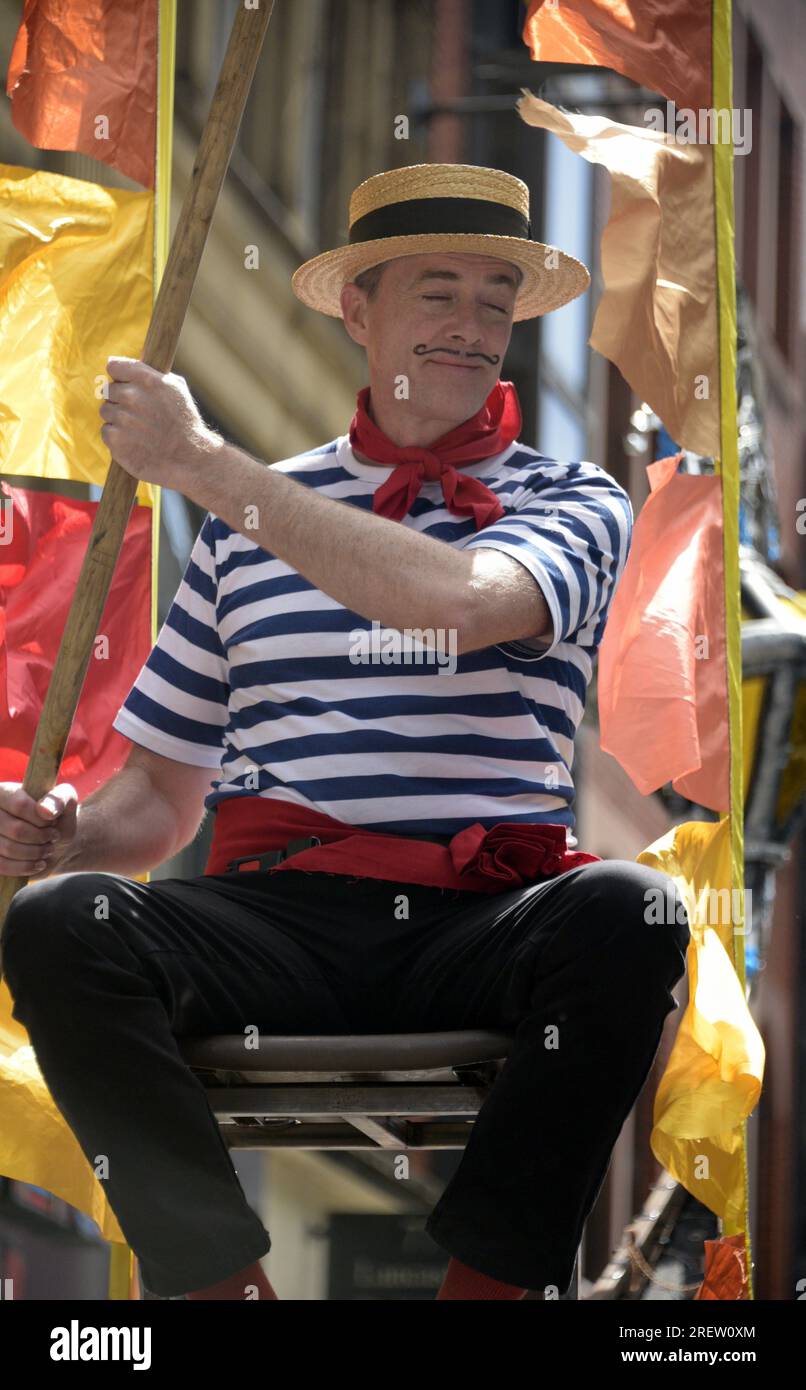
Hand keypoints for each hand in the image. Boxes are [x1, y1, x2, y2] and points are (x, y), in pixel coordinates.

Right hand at [0, 782, 78, 879]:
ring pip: (8, 849)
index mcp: (3, 792)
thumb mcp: (66, 801)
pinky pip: (2, 865)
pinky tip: (38, 863)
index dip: (40, 819)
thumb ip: (60, 798)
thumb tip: (44, 811)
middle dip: (40, 837)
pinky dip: (25, 867)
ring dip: (35, 853)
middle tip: (53, 837)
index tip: (53, 822)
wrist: (54, 841)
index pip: (19, 805)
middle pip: (15, 830)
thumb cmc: (58, 816)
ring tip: (47, 849)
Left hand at [99, 357, 222, 491]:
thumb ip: (152, 375)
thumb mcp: (177, 390)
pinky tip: (135, 442)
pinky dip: (117, 438)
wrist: (190, 459)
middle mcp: (131, 396)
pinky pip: (106, 431)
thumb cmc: (185, 423)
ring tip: (139, 430)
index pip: (114, 367)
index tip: (126, 384)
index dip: (120, 377)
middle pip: (108, 390)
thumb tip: (131, 368)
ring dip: (118, 419)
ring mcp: (121, 418)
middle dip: (120, 400)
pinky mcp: (115, 439)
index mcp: (147, 380)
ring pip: (106, 411)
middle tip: (138, 414)